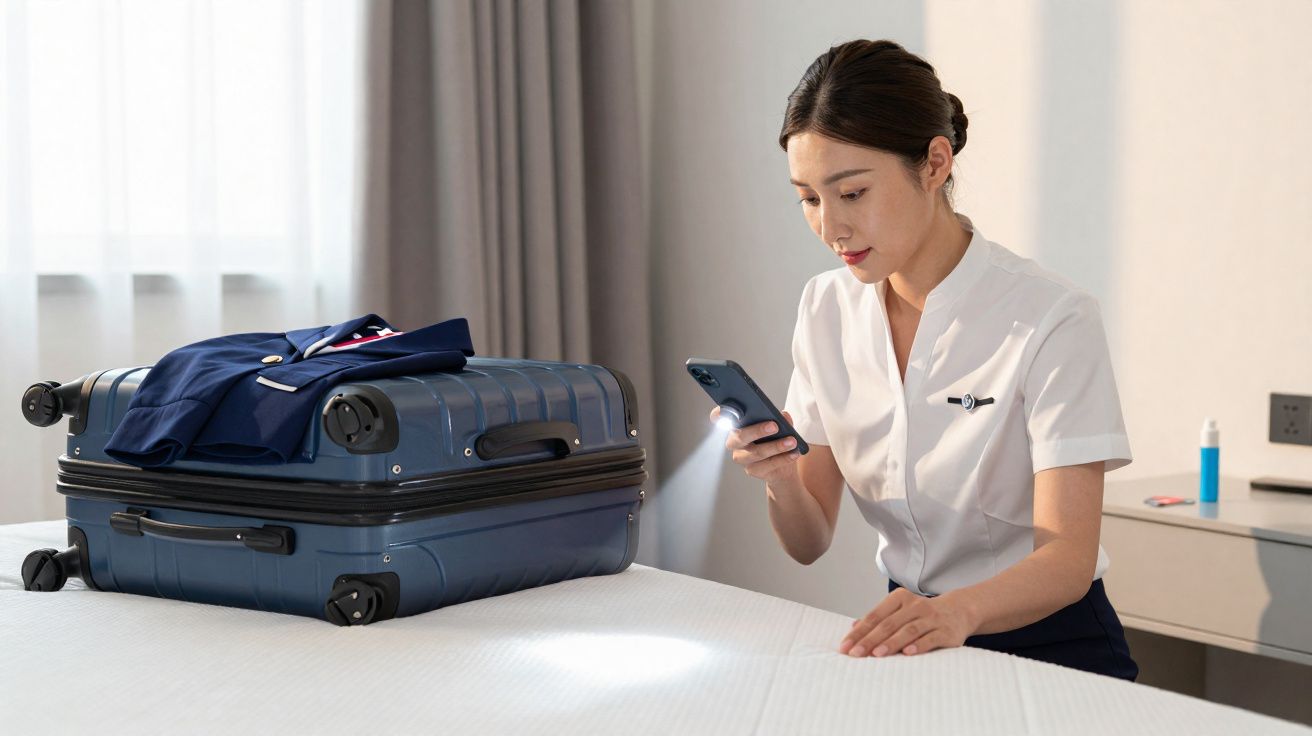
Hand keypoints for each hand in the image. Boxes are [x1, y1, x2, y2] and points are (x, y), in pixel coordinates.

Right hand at [711, 407, 801, 485]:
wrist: (782, 469)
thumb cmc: (775, 443)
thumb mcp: (780, 429)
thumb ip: (781, 420)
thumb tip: (783, 415)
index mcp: (737, 426)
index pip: (720, 418)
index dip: (720, 414)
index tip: (727, 410)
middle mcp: (735, 442)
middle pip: (740, 436)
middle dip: (757, 430)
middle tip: (774, 426)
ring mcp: (742, 457)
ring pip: (757, 452)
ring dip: (776, 446)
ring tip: (791, 441)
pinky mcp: (751, 470)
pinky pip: (767, 465)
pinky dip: (783, 458)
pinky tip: (793, 453)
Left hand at [839, 587, 977, 657]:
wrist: (959, 610)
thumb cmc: (921, 614)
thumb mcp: (900, 610)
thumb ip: (879, 618)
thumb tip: (853, 627)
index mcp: (900, 598)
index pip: (875, 616)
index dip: (859, 632)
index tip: (845, 646)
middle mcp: (915, 606)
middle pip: (889, 624)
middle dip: (870, 640)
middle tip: (855, 653)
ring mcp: (932, 618)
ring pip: (908, 630)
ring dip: (892, 643)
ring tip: (877, 654)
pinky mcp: (946, 631)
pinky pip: (931, 638)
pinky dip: (919, 645)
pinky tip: (907, 653)